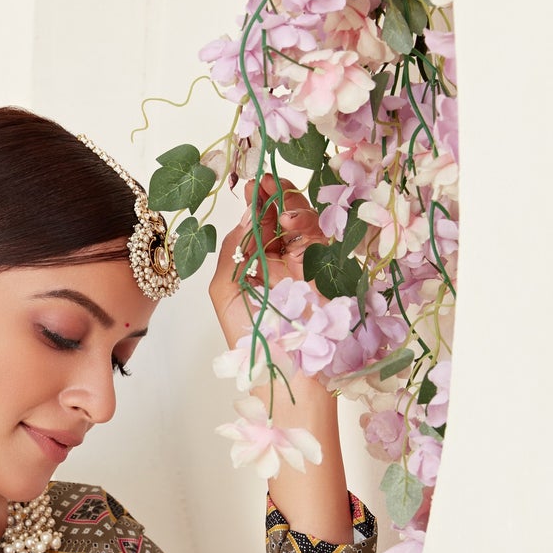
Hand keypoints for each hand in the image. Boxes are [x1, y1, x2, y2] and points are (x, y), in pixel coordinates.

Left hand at [207, 173, 321, 348]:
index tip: (251, 187)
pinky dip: (306, 223)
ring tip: (277, 206)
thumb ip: (231, 253)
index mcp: (257, 267)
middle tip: (266, 182)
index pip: (260, 227)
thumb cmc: (252, 340)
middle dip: (275, 196)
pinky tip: (290, 222)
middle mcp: (282, 263)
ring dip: (291, 205)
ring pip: (305, 221)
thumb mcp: (226, 292)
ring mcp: (306, 264)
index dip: (257, 205)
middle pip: (283, 217)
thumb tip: (245, 220)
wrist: (287, 371)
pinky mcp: (327, 268)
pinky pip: (320, 236)